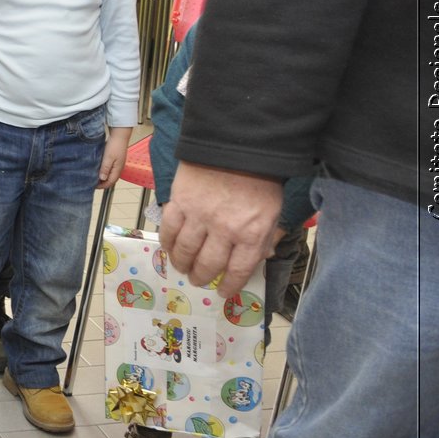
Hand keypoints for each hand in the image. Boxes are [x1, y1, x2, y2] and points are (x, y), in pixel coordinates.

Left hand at [96, 127, 133, 187]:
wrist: (119, 135)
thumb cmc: (115, 145)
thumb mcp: (108, 157)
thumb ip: (105, 168)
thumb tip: (102, 179)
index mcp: (118, 169)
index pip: (110, 182)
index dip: (101, 186)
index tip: (92, 186)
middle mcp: (118, 168)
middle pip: (110, 180)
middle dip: (101, 183)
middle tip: (91, 182)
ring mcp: (117, 164)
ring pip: (109, 174)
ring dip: (102, 176)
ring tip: (93, 176)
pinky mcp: (115, 160)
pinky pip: (109, 169)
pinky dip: (103, 171)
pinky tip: (97, 168)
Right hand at [158, 161, 282, 296]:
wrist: (236, 144)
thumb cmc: (259, 178)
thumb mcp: (272, 210)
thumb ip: (264, 236)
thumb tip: (258, 256)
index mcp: (252, 233)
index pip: (239, 270)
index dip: (230, 286)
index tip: (223, 293)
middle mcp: (225, 230)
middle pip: (208, 264)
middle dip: (202, 277)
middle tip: (198, 279)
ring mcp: (200, 216)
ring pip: (185, 251)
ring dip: (181, 263)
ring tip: (181, 267)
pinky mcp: (180, 202)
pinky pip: (168, 230)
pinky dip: (166, 242)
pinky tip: (168, 247)